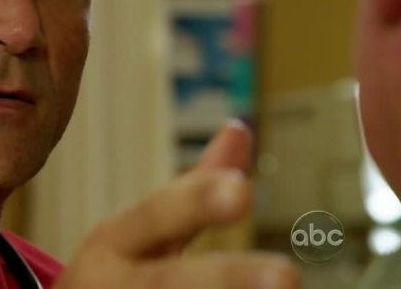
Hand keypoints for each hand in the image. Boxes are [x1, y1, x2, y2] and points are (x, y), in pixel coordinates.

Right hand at [55, 121, 299, 287]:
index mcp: (113, 243)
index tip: (242, 189)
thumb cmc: (116, 275)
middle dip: (226, 279)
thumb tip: (240, 126)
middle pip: (170, 283)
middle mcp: (112, 285)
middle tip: (288, 275)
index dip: (196, 203)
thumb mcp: (140, 232)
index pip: (156, 216)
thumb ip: (193, 191)